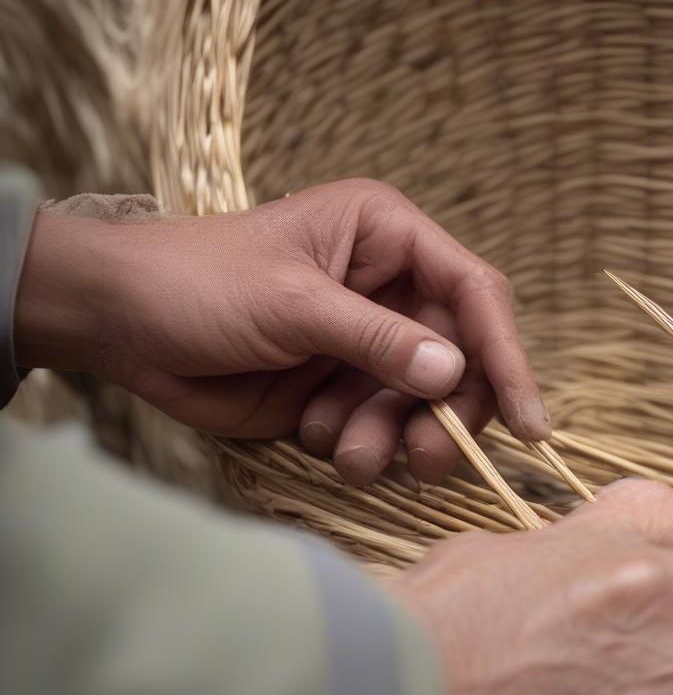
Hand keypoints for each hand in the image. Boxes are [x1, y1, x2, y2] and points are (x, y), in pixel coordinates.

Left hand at [13, 179, 548, 483]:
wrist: (118, 322)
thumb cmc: (199, 282)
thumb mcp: (293, 303)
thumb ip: (376, 340)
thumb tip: (454, 374)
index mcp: (388, 236)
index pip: (473, 294)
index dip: (505, 356)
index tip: (530, 420)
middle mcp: (389, 289)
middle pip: (458, 361)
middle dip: (444, 413)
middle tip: (428, 458)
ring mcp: (365, 343)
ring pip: (420, 405)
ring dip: (393, 437)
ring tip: (349, 451)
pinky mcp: (339, 389)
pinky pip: (378, 429)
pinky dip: (355, 443)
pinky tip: (310, 429)